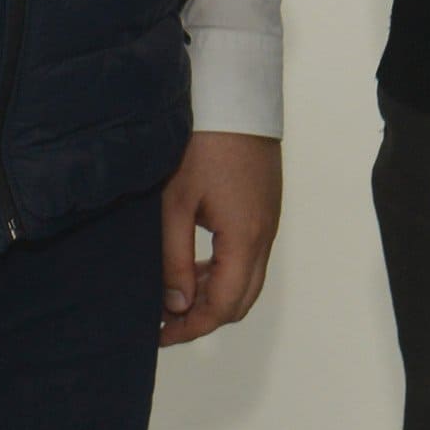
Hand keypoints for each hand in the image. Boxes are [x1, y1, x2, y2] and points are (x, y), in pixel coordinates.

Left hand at [158, 130, 281, 347]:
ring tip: (175, 291)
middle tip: (165, 319)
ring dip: (215, 293)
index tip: (159, 333)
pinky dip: (225, 270)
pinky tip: (196, 262)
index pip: (224, 306)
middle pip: (241, 299)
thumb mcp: (175, 204)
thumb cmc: (201, 145)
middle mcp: (265, 235)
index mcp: (244, 238)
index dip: (192, 327)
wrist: (235, 96)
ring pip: (248, 278)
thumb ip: (175, 259)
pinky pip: (250, 256)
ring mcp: (269, 221)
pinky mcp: (266, 207)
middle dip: (204, 316)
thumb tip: (175, 305)